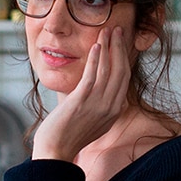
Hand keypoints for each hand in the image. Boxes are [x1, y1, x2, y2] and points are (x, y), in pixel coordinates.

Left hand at [32, 25, 130, 161]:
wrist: (55, 150)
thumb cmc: (69, 135)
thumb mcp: (95, 121)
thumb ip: (102, 106)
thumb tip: (103, 93)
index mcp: (115, 110)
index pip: (125, 78)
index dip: (124, 57)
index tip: (121, 42)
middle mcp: (111, 106)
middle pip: (121, 70)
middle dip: (120, 47)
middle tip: (118, 30)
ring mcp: (98, 104)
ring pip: (108, 70)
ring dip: (108, 47)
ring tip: (106, 31)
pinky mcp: (81, 102)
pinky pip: (92, 76)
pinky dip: (96, 60)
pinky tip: (95, 47)